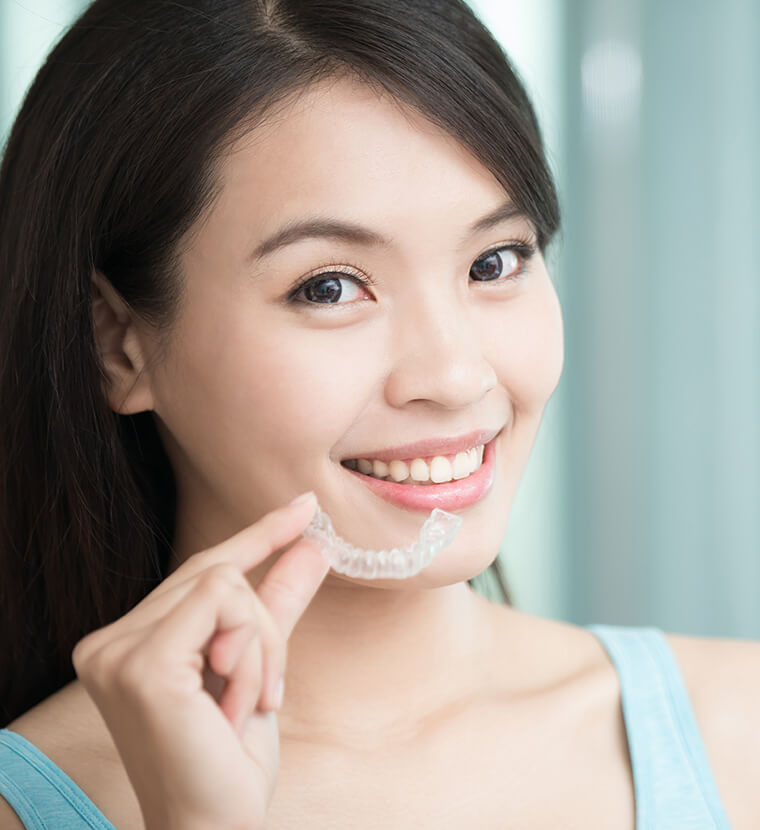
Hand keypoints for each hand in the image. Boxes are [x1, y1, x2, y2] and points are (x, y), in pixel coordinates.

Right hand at [72, 492, 327, 829]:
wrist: (215, 827)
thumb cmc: (228, 759)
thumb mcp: (259, 666)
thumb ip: (278, 602)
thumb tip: (312, 544)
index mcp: (127, 641)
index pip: (199, 571)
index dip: (256, 535)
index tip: (302, 506)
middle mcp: (107, 641)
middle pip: (218, 574)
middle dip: (263, 627)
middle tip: (269, 691)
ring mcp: (117, 651)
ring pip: (227, 584)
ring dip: (260, 647)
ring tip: (246, 706)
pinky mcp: (142, 664)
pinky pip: (224, 606)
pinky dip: (253, 654)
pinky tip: (236, 705)